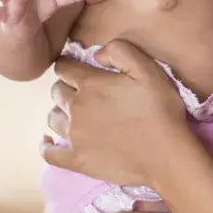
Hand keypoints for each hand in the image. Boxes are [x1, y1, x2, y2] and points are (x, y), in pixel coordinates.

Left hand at [42, 40, 188, 186]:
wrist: (165, 155)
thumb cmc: (160, 110)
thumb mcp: (149, 69)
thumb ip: (120, 51)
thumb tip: (96, 54)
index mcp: (92, 84)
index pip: (64, 67)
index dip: (68, 63)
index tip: (75, 65)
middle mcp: (77, 108)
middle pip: (56, 91)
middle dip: (66, 86)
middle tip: (83, 90)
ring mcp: (74, 136)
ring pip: (52, 118)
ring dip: (61, 112)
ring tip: (75, 113)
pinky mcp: (77, 160)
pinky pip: (49, 153)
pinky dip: (46, 145)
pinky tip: (49, 141)